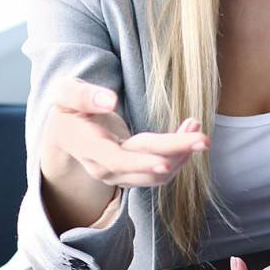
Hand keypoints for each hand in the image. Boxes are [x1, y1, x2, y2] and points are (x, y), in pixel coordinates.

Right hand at [41, 77, 207, 192]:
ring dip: (181, 154)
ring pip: (156, 175)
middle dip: (176, 154)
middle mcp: (103, 167)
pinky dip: (178, 156)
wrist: (65, 133)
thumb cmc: (68, 108)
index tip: (165, 161)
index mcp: (87, 146)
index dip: (141, 163)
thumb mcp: (66, 93)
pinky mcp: (132, 174)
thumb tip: (109, 99)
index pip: (116, 160)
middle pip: (144, 168)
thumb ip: (84, 95)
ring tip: (196, 127)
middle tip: (203, 139)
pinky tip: (189, 134)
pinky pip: (159, 172)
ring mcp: (118, 175)